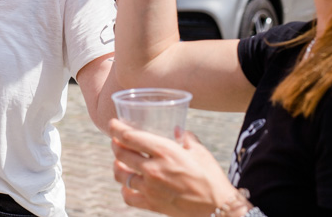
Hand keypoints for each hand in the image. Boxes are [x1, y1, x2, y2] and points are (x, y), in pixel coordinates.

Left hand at [110, 119, 240, 216]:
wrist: (218, 208)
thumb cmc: (211, 176)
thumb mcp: (199, 151)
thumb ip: (185, 137)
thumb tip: (176, 129)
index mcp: (165, 151)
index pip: (129, 137)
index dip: (116, 128)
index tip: (112, 124)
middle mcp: (153, 169)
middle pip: (120, 154)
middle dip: (115, 144)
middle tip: (116, 141)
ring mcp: (150, 188)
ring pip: (120, 175)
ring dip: (117, 166)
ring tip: (120, 162)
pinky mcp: (152, 204)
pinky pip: (128, 196)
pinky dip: (125, 189)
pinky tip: (128, 184)